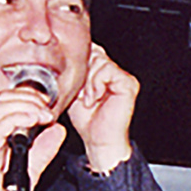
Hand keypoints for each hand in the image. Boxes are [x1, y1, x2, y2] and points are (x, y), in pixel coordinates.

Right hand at [0, 82, 65, 190]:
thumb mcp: (30, 168)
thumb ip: (44, 149)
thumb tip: (58, 129)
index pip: (7, 101)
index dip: (28, 95)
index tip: (48, 103)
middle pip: (3, 99)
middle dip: (29, 97)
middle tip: (48, 107)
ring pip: (0, 109)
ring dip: (26, 106)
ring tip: (44, 114)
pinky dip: (16, 119)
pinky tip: (32, 119)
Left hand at [65, 43, 139, 174]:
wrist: (98, 141)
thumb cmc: (87, 120)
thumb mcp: (73, 90)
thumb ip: (73, 72)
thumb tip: (62, 57)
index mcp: (103, 70)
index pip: (90, 49)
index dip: (78, 62)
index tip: (73, 83)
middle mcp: (114, 71)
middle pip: (94, 52)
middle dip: (82, 72)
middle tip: (80, 94)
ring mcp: (123, 77)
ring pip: (99, 60)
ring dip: (88, 80)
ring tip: (88, 98)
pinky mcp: (128, 84)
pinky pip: (108, 70)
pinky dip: (96, 84)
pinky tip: (95, 99)